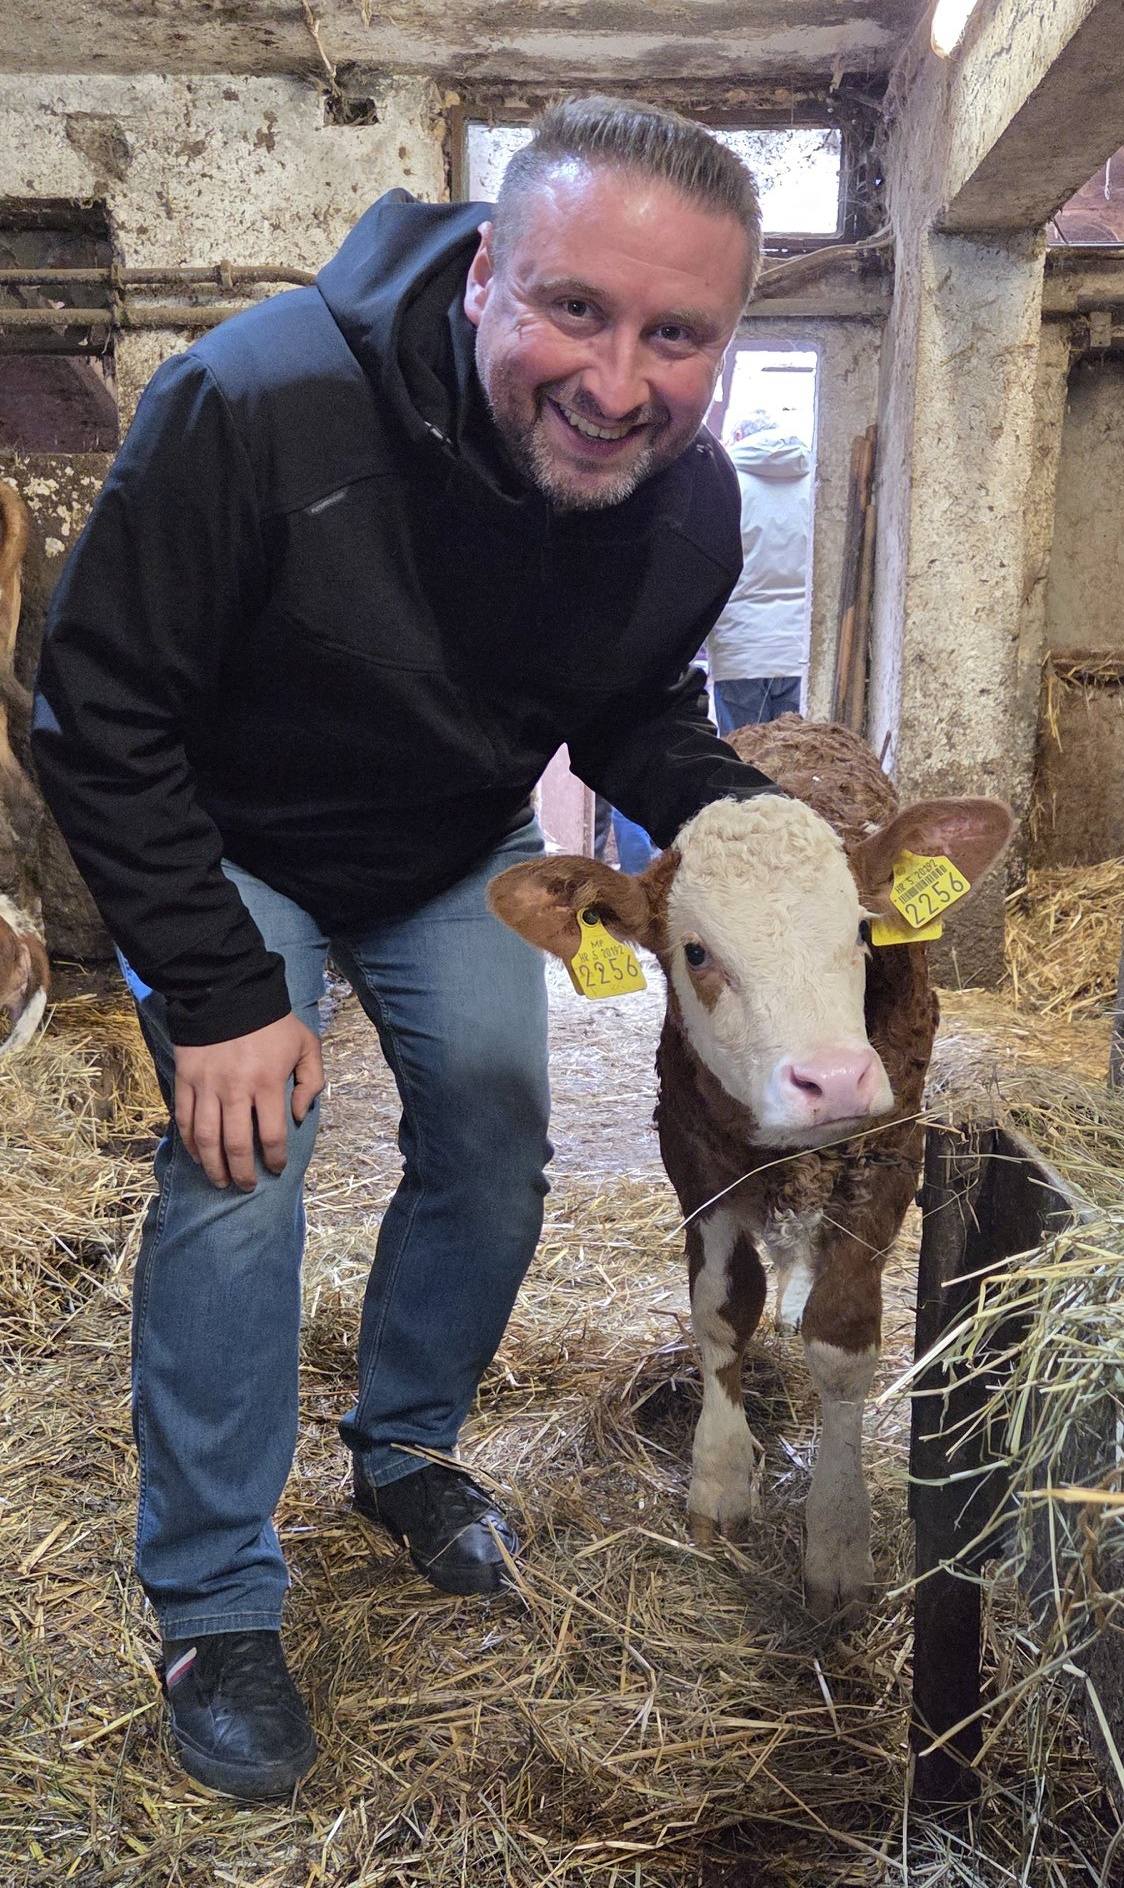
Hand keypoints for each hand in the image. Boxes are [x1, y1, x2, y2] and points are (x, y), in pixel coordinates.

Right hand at [173, 1013, 323, 1190]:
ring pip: (206, 1138)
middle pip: (237, 1145)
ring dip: (213, 1166)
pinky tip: (198, 1156)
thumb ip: (312, 1080)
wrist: (227, 992)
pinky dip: (189, 1142)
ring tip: (220, 1181)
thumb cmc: (272, 1022)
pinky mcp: (185, 1079)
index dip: (275, 1159)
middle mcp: (235, 1090)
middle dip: (242, 1173)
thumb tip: (299, 1116)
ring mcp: (206, 1086)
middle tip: (246, 1186)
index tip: (276, 1168)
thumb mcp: (306, 1044)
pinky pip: (184, 1119)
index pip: (272, 1135)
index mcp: (267, 1083)